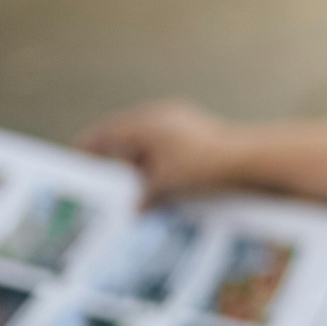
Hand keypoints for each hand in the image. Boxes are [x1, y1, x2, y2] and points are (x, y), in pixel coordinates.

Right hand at [77, 99, 242, 200]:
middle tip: (103, 172)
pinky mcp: (196, 127)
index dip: (91, 144)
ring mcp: (179, 119)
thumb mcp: (165, 184)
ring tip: (133, 180)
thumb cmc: (201, 167)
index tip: (79, 154)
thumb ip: (145, 195)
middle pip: (126, 134)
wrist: (247, 158)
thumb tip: (135, 209)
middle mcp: (160, 116)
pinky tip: (162, 175)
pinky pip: (166, 142)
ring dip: (139, 158)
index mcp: (145, 124)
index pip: (107, 132)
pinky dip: (159, 158)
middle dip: (115, 155)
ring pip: (148, 139)